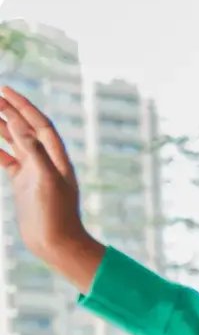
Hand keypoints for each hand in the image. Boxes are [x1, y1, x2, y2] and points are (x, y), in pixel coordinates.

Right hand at [0, 87, 103, 288]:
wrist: (56, 244)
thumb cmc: (56, 215)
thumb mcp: (46, 180)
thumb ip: (34, 152)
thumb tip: (21, 126)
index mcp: (57, 158)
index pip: (40, 124)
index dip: (24, 106)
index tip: (6, 90)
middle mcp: (47, 162)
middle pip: (28, 129)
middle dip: (12, 110)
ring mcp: (34, 173)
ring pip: (16, 143)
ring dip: (3, 126)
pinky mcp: (24, 184)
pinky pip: (8, 160)